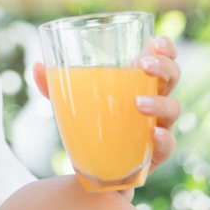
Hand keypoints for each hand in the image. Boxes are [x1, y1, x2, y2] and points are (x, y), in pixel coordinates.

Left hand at [31, 35, 180, 175]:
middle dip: (163, 67)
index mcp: (140, 81)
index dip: (166, 47)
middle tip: (143, 65)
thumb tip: (36, 66)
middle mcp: (156, 100)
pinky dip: (163, 138)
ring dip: (159, 102)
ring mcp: (159, 125)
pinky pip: (168, 144)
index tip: (155, 41)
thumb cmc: (90, 124)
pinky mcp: (156, 152)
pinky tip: (152, 133)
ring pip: (173, 108)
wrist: (94, 168)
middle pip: (173, 77)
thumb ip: (53, 85)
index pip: (164, 58)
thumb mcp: (71, 103)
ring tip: (138, 102)